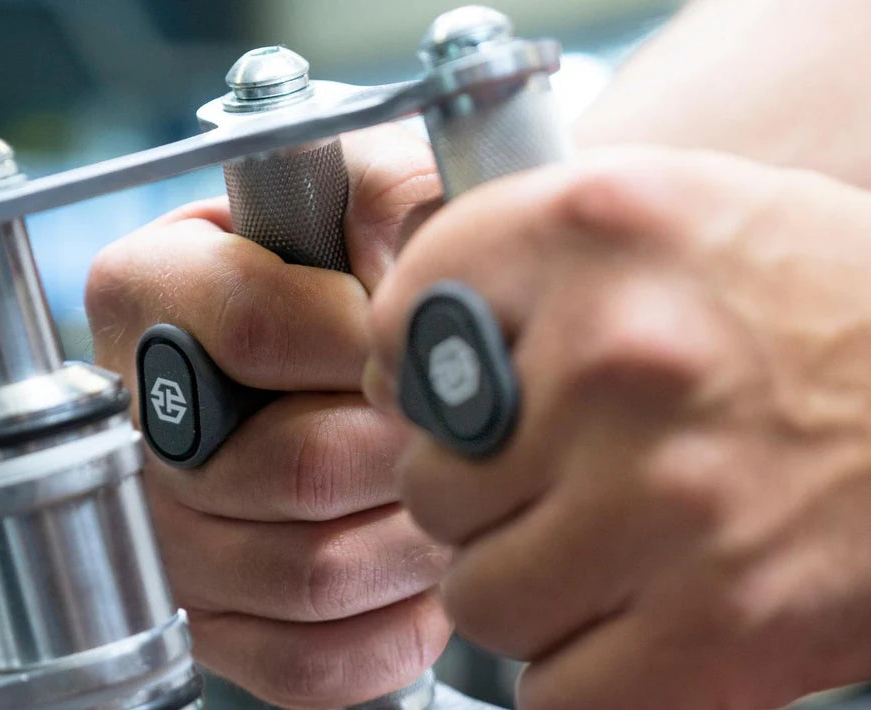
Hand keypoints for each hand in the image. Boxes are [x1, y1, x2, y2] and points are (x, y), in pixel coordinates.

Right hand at [87, 125, 449, 707]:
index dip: (358, 339)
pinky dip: (388, 620)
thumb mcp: (363, 187)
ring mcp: (163, 532)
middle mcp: (135, 420)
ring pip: (311, 572)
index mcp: (147, 294)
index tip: (400, 338)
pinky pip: (310, 658)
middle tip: (443, 425)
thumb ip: (398, 192)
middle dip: (401, 449)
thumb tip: (440, 263)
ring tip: (431, 486)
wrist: (329, 355)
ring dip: (410, 538)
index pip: (254, 327)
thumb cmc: (345, 264)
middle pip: (294, 466)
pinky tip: (403, 560)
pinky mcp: (205, 622)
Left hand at [365, 146, 870, 709]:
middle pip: (431, 477)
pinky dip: (578, 671)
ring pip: (479, 594)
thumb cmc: (819, 307)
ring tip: (598, 552)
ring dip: (524, 589)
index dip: (410, 372)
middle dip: (478, 495)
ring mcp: (664, 496)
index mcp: (602, 230)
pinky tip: (627, 619)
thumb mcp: (675, 217)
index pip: (402, 313)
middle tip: (551, 482)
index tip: (443, 397)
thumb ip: (528, 265)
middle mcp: (621, 354)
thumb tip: (401, 367)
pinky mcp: (717, 625)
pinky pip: (555, 690)